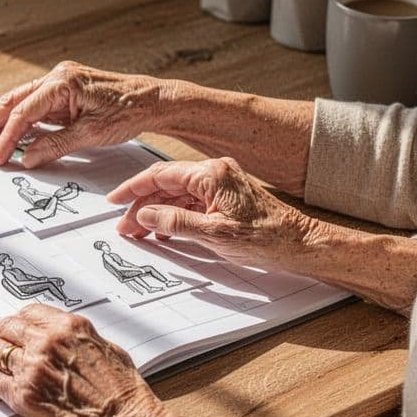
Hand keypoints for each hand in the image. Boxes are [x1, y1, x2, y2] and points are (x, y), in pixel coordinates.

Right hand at [0, 61, 163, 167]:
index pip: (24, 113)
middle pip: (11, 101)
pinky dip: (15, 120)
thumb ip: (56, 145)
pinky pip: (33, 108)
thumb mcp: (92, 133)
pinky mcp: (64, 94)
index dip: (7, 138)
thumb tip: (28, 157)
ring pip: (19, 103)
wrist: (154, 101)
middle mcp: (56, 78)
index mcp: (62, 82)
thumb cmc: (130, 111)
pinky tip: (0, 130)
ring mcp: (59, 84)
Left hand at [0, 304, 166, 416]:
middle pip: (6, 328)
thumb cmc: (125, 393)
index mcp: (70, 327)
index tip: (9, 326)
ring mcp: (32, 368)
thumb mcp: (108, 350)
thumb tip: (67, 341)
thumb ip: (80, 340)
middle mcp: (47, 342)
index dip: (15, 320)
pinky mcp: (23, 396)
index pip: (29, 313)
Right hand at [107, 158, 313, 272]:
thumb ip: (175, 222)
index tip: (115, 201)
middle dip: (142, 206)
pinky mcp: (226, 196)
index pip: (160, 175)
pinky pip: (191, 202)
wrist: (300, 243)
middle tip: (125, 227)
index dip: (133, 188)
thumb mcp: (214, 235)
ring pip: (177, 195)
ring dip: (156, 213)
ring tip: (140, 233)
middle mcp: (215, 172)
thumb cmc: (266, 238)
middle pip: (166, 185)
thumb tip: (146, 214)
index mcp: (211, 174)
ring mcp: (221, 184)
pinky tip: (164, 230)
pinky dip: (174, 215)